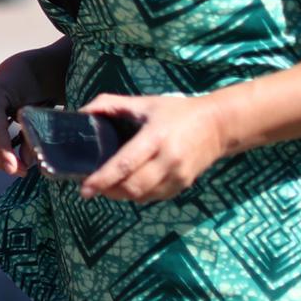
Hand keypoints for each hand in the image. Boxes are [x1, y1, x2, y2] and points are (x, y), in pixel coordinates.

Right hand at [0, 51, 52, 175]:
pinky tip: (3, 161)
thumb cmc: (32, 89)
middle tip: (22, 172)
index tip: (16, 170)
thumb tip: (26, 162)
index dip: (4, 152)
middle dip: (1, 160)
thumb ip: (31, 134)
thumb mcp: (36, 109)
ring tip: (16, 168)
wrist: (20, 73)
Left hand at [78, 92, 227, 202]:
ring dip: (120, 195)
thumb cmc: (177, 112)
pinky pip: (154, 197)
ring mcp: (178, 176)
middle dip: (107, 191)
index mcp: (155, 137)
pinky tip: (127, 186)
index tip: (85, 188)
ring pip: (142, 196)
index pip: (125, 164)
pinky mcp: (183, 185)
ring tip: (105, 186)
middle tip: (90, 187)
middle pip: (132, 187)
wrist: (217, 125)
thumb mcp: (145, 103)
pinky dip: (137, 195)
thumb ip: (111, 104)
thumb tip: (83, 112)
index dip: (103, 179)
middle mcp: (168, 160)